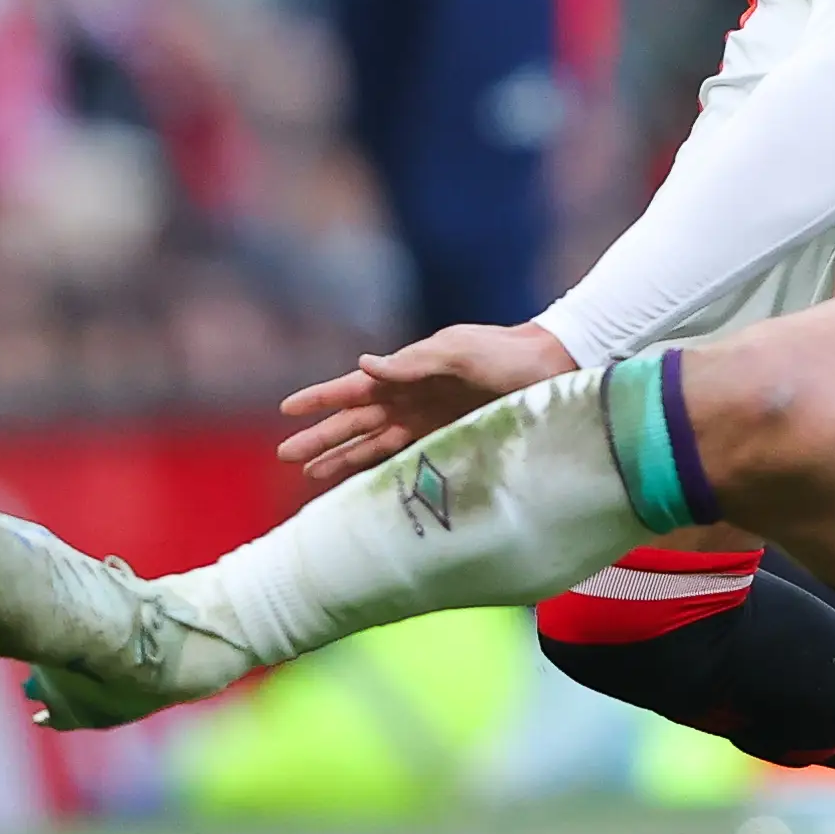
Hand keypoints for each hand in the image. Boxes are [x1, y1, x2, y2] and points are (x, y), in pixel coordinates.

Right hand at [275, 321, 576, 483]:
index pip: (353, 388)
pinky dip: (378, 469)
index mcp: (407, 371)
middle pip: (355, 422)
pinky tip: (359, 482)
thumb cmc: (504, 354)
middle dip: (321, 437)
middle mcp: (410, 398)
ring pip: (372, 443)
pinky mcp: (447, 440)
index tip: (286, 409)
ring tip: (310, 474)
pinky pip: (403, 458)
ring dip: (341, 457)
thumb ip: (412, 364)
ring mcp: (427, 421)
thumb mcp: (458, 352)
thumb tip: (363, 365)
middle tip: (286, 455)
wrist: (548, 370)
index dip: (320, 400)